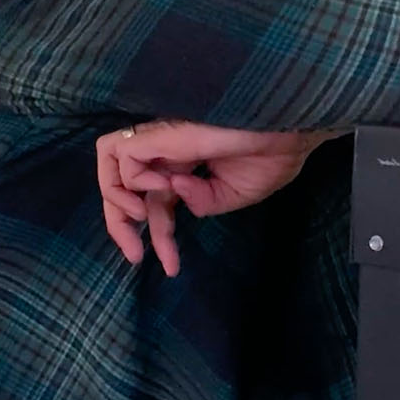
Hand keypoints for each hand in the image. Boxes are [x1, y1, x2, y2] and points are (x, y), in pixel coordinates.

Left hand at [97, 121, 332, 275]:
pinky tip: (167, 187)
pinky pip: (122, 153)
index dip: (158, 236)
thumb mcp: (232, 196)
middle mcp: (168, 152)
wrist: (289, 137)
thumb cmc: (270, 159)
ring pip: (110, 159)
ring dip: (117, 198)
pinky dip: (133, 179)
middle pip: (122, 183)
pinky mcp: (163, 133)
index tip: (170, 266)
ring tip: (145, 218)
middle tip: (136, 255)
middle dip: (120, 223)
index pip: (153, 200)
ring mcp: (164, 140)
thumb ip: (202, 202)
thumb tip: (177, 193)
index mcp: (184, 165)